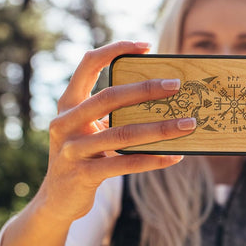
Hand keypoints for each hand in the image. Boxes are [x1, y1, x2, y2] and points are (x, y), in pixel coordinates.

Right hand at [38, 41, 195, 222]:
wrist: (57, 199)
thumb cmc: (84, 154)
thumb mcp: (90, 129)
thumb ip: (113, 113)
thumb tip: (161, 99)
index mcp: (69, 103)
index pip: (89, 64)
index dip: (116, 50)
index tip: (146, 46)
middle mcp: (65, 122)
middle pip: (109, 97)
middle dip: (146, 89)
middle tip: (176, 85)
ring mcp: (72, 149)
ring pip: (122, 133)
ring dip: (160, 128)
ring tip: (188, 124)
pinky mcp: (83, 175)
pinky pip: (125, 164)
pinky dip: (153, 159)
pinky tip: (175, 156)